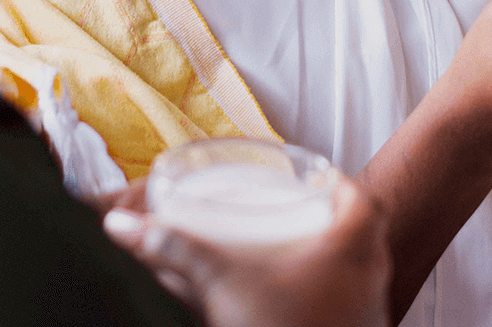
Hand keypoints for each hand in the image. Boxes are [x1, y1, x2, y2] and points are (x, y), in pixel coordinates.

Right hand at [103, 176, 389, 326]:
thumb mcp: (223, 284)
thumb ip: (176, 249)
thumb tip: (121, 223)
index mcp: (350, 252)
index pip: (364, 201)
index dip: (343, 184)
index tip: (320, 178)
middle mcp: (370, 284)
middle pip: (369, 237)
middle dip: (337, 221)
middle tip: (306, 212)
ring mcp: (368, 321)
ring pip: (365, 279)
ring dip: (339, 264)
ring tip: (301, 256)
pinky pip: (354, 313)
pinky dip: (334, 302)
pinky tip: (300, 308)